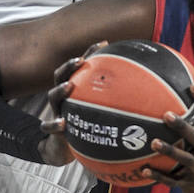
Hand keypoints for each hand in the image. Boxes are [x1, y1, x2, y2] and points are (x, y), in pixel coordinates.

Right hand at [39, 45, 107, 166]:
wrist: (63, 148)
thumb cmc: (85, 128)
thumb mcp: (98, 115)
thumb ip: (114, 103)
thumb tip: (144, 93)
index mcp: (74, 90)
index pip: (79, 67)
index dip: (90, 53)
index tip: (104, 44)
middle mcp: (63, 98)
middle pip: (61, 76)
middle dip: (70, 66)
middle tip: (80, 60)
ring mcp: (56, 111)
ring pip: (53, 97)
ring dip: (60, 90)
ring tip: (69, 86)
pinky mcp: (52, 130)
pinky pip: (49, 126)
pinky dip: (54, 124)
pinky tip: (62, 123)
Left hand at [143, 84, 193, 192]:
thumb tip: (179, 103)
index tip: (193, 86)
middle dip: (182, 127)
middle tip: (167, 115)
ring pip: (184, 159)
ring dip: (169, 150)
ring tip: (153, 142)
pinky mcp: (189, 184)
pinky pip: (171, 180)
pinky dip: (157, 176)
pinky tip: (143, 170)